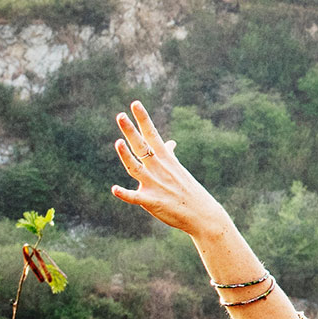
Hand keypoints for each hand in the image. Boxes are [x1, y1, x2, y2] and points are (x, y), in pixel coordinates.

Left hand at [112, 101, 231, 238]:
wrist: (202, 214)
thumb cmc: (189, 191)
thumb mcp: (179, 169)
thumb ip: (169, 155)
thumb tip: (170, 143)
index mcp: (165, 160)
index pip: (152, 134)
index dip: (142, 119)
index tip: (135, 104)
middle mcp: (158, 169)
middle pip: (141, 146)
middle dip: (131, 131)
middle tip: (120, 116)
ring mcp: (155, 185)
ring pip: (136, 168)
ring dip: (126, 156)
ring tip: (118, 143)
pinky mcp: (152, 202)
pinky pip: (135, 198)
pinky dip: (125, 194)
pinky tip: (114, 189)